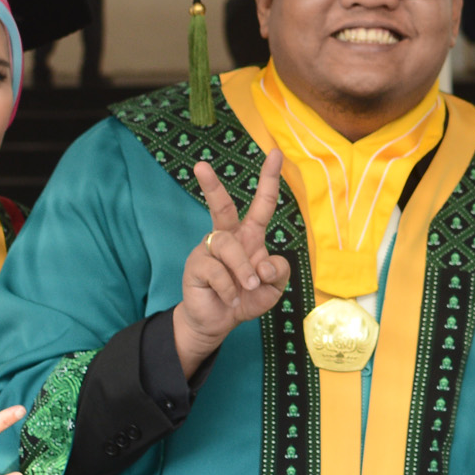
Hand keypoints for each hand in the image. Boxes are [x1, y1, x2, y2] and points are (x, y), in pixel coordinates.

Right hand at [171, 152, 293, 374]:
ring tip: (248, 287)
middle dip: (212, 186)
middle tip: (201, 166)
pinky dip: (229, 288)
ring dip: (242, 269)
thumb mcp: (273, 289)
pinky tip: (230, 299)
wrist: (219, 321)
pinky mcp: (195, 266)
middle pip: (221, 207)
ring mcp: (209, 250)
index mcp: (250, 237)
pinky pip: (217, 271)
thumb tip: (265, 265)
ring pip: (227, 245)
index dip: (269, 180)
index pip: (262, 204)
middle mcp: (228, 237)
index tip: (276, 154)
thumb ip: (278, 273)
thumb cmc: (246, 298)